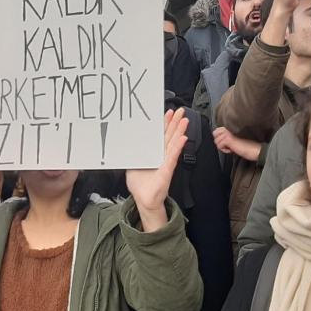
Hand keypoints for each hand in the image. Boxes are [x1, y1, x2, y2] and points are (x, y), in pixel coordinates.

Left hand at [125, 109, 188, 232]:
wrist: (144, 199)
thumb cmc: (140, 184)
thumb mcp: (132, 165)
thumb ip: (133, 154)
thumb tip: (125, 143)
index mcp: (153, 153)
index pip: (159, 136)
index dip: (163, 124)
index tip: (166, 113)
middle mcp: (161, 156)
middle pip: (169, 136)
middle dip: (174, 123)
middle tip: (180, 111)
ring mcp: (165, 162)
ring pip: (173, 143)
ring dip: (179, 131)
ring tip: (184, 120)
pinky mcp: (167, 169)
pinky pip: (173, 156)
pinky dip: (177, 147)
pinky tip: (183, 138)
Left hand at [213, 127, 260, 161]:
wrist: (255, 149)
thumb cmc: (246, 145)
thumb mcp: (234, 139)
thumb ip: (226, 136)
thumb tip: (216, 138)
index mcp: (230, 127)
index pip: (216, 130)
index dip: (219, 138)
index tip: (228, 142)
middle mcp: (228, 128)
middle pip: (214, 134)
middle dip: (220, 142)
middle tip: (229, 145)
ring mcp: (228, 133)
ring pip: (216, 142)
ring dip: (223, 147)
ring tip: (232, 147)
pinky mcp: (228, 139)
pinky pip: (219, 146)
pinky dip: (225, 150)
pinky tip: (232, 150)